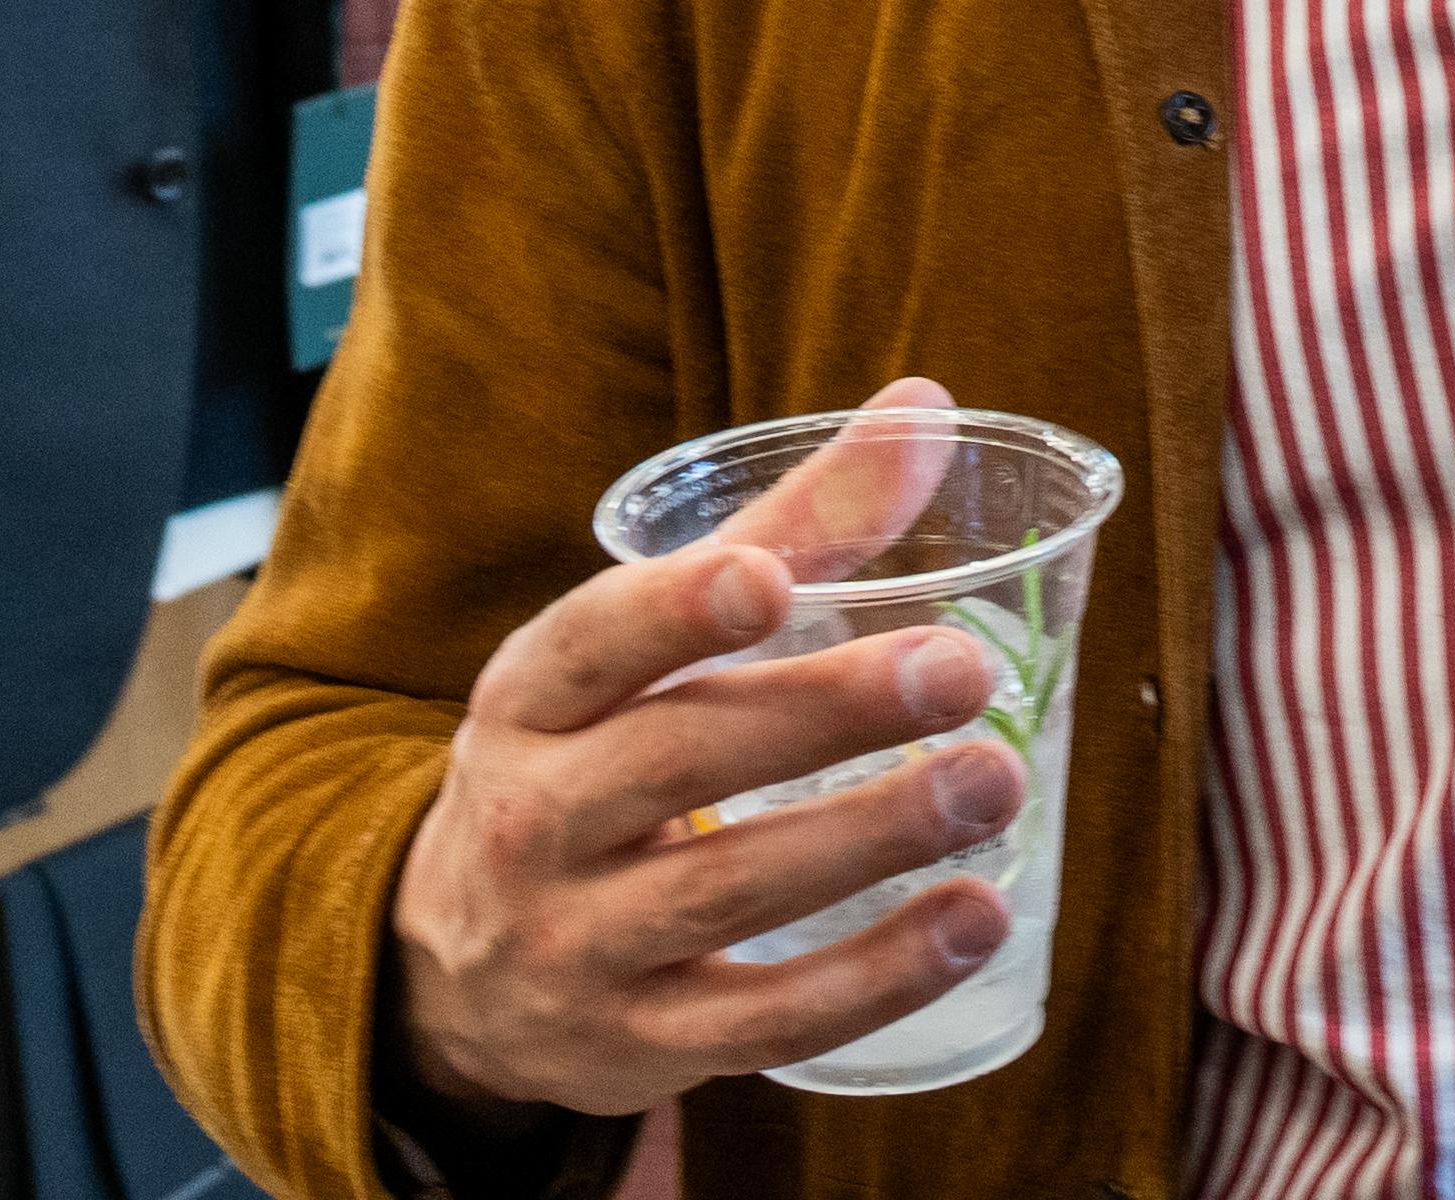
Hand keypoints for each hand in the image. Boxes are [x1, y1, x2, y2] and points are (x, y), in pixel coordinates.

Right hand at [387, 382, 1025, 1129]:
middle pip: (680, 762)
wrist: (458, 969)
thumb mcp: (645, 645)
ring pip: (727, 893)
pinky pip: (763, 1021)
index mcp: (533, 698)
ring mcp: (577, 945)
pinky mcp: (637, 1047)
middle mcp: (536, 820)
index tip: (769, 579)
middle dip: (825, 715)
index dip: (675, 612)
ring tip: (995, 782)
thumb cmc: (593, 757)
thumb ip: (789, 529)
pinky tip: (975, 921)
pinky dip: (874, 977)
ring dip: (871, 839)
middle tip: (963, 668)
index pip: (592, 644)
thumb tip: (928, 406)